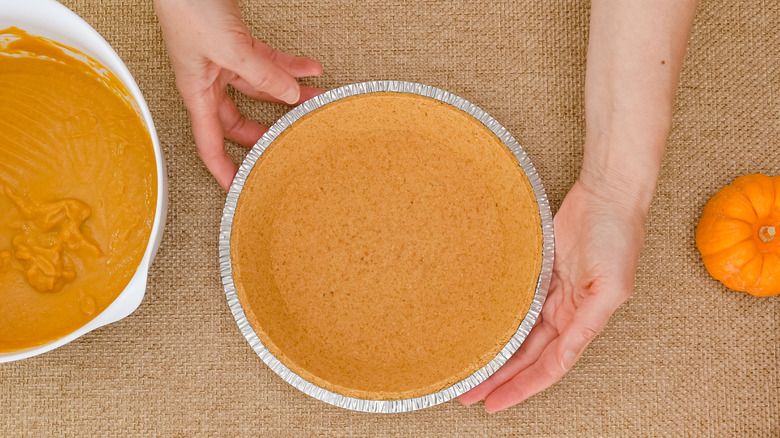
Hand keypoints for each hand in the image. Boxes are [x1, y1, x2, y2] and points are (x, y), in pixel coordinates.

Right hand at [154, 0, 322, 190]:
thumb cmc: (187, 6)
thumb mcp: (229, 49)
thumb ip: (262, 74)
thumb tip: (290, 94)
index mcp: (197, 91)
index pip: (210, 143)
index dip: (224, 170)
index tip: (239, 190)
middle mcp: (209, 80)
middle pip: (238, 121)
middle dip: (264, 134)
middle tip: (287, 148)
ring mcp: (223, 61)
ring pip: (260, 89)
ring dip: (289, 94)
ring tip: (316, 102)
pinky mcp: (236, 41)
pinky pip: (267, 62)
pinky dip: (289, 66)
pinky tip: (310, 69)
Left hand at [459, 179, 646, 411]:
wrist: (607, 194)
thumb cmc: (617, 236)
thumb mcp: (610, 288)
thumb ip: (588, 323)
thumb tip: (567, 353)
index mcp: (584, 321)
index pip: (547, 366)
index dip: (521, 387)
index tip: (494, 403)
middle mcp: (566, 312)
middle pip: (527, 356)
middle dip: (500, 378)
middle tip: (469, 394)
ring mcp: (552, 293)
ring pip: (519, 334)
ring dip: (496, 354)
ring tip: (469, 370)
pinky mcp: (539, 272)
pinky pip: (517, 304)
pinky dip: (501, 321)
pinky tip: (481, 332)